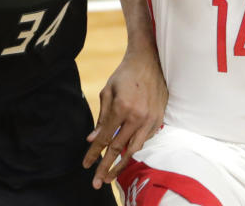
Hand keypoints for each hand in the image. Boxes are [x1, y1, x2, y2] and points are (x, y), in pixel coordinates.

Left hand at [82, 48, 166, 188]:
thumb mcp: (108, 92)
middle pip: (120, 149)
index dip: (94, 154)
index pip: (105, 138)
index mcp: (122, 108)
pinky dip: (134, 149)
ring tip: (111, 176)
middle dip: (107, 167)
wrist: (149, 61)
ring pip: (134, 149)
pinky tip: (126, 157)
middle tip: (97, 182)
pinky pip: (145, 140)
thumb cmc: (124, 75)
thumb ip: (101, 118)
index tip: (85, 165)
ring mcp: (150, 119)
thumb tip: (93, 140)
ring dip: (122, 165)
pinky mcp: (159, 119)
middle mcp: (137, 117)